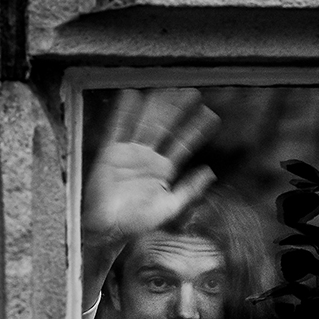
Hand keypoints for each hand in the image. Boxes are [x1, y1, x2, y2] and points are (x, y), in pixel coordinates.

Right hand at [83, 88, 219, 251]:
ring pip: (145, 123)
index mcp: (163, 170)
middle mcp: (147, 158)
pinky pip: (117, 128)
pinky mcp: (110, 153)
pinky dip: (122, 112)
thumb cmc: (137, 224)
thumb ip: (190, 188)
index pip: (183, 144)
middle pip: (165, 128)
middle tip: (192, 92)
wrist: (107, 230)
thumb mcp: (170, 207)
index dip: (196, 130)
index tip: (211, 115)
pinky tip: (131, 95)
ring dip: (156, 106)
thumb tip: (210, 171)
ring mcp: (129, 153)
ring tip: (168, 88)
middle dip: (178, 111)